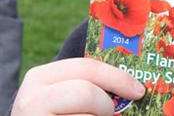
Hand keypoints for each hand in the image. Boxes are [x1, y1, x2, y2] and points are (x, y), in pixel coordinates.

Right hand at [11, 58, 144, 115]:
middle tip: (111, 112)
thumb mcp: (67, 90)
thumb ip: (90, 82)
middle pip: (86, 93)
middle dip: (105, 104)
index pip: (87, 67)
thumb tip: (134, 84)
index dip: (118, 78)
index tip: (139, 91)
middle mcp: (30, 98)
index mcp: (40, 76)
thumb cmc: (60, 110)